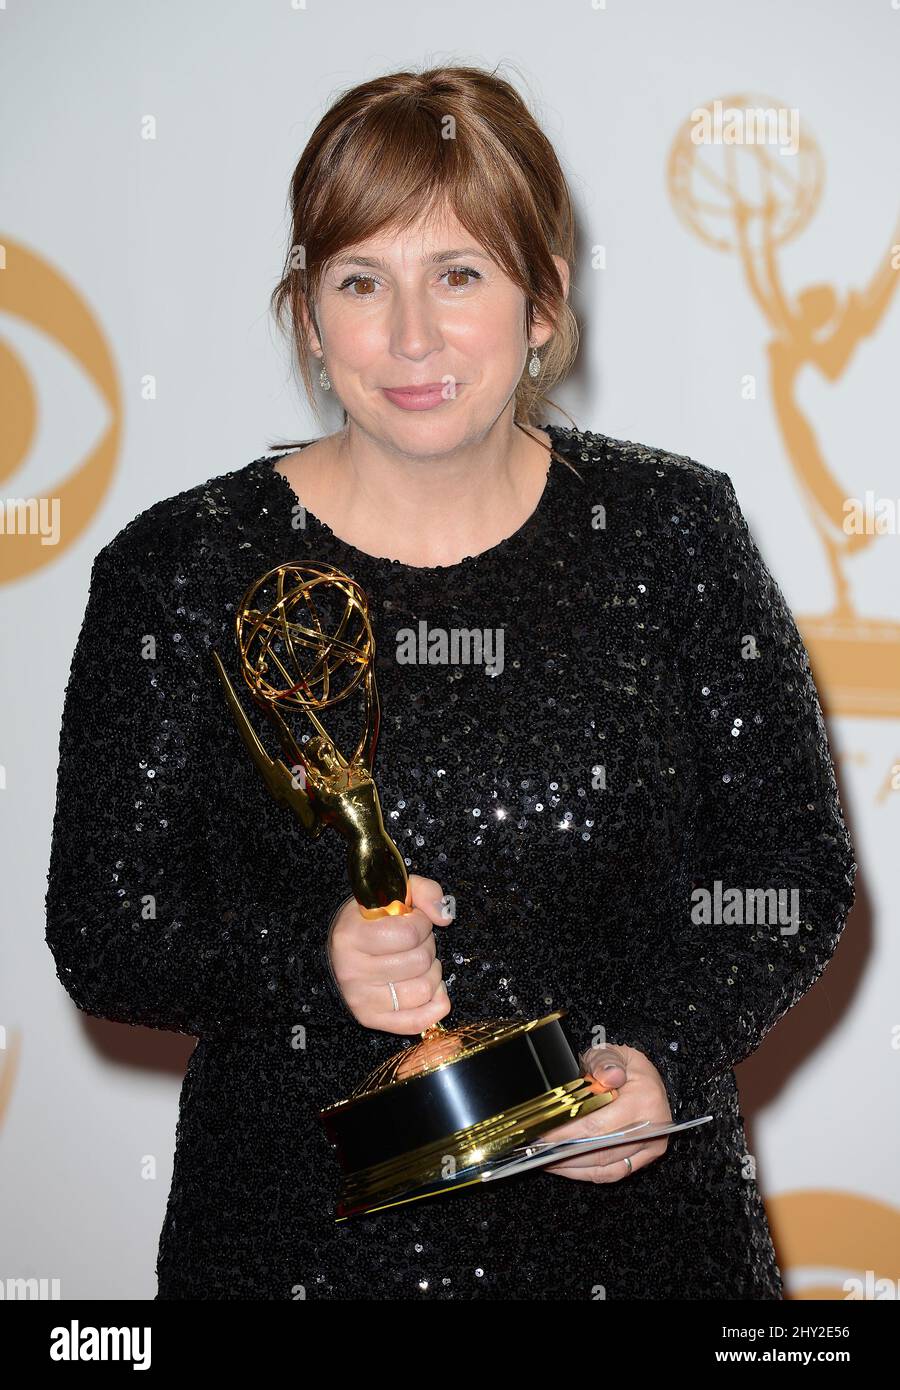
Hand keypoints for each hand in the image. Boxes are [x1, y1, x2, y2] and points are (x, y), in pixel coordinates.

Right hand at [327, 874, 453, 1034]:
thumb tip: (445, 917)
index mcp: (351, 935)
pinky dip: (435, 1003)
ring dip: (433, 973)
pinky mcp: (372, 1020)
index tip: (414, 920)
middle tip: (417, 942)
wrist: (335, 954)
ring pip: (424, 990)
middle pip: (420, 961)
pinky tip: (429, 988)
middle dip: (428, 947)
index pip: (409, 933)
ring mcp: (362, 999)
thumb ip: (424, 891)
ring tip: (420, 963)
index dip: (422, 923)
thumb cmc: (368, 922)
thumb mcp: (390, 894)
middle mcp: (352, 971)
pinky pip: (419, 1020)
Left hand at [535, 1043, 672, 1182]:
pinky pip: (613, 1172)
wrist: (650, 1080)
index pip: (598, 1124)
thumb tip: (608, 1076)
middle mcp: (652, 1128)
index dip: (567, 1133)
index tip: (544, 1135)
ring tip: (546, 1159)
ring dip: (572, 1166)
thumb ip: (605, 1061)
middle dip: (566, 1153)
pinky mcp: (646, 1157)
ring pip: (605, 1167)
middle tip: (539, 1150)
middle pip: (601, 1151)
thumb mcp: (614, 1054)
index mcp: (644, 1100)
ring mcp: (650, 1146)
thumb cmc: (628, 1067)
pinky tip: (566, 1166)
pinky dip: (587, 1172)